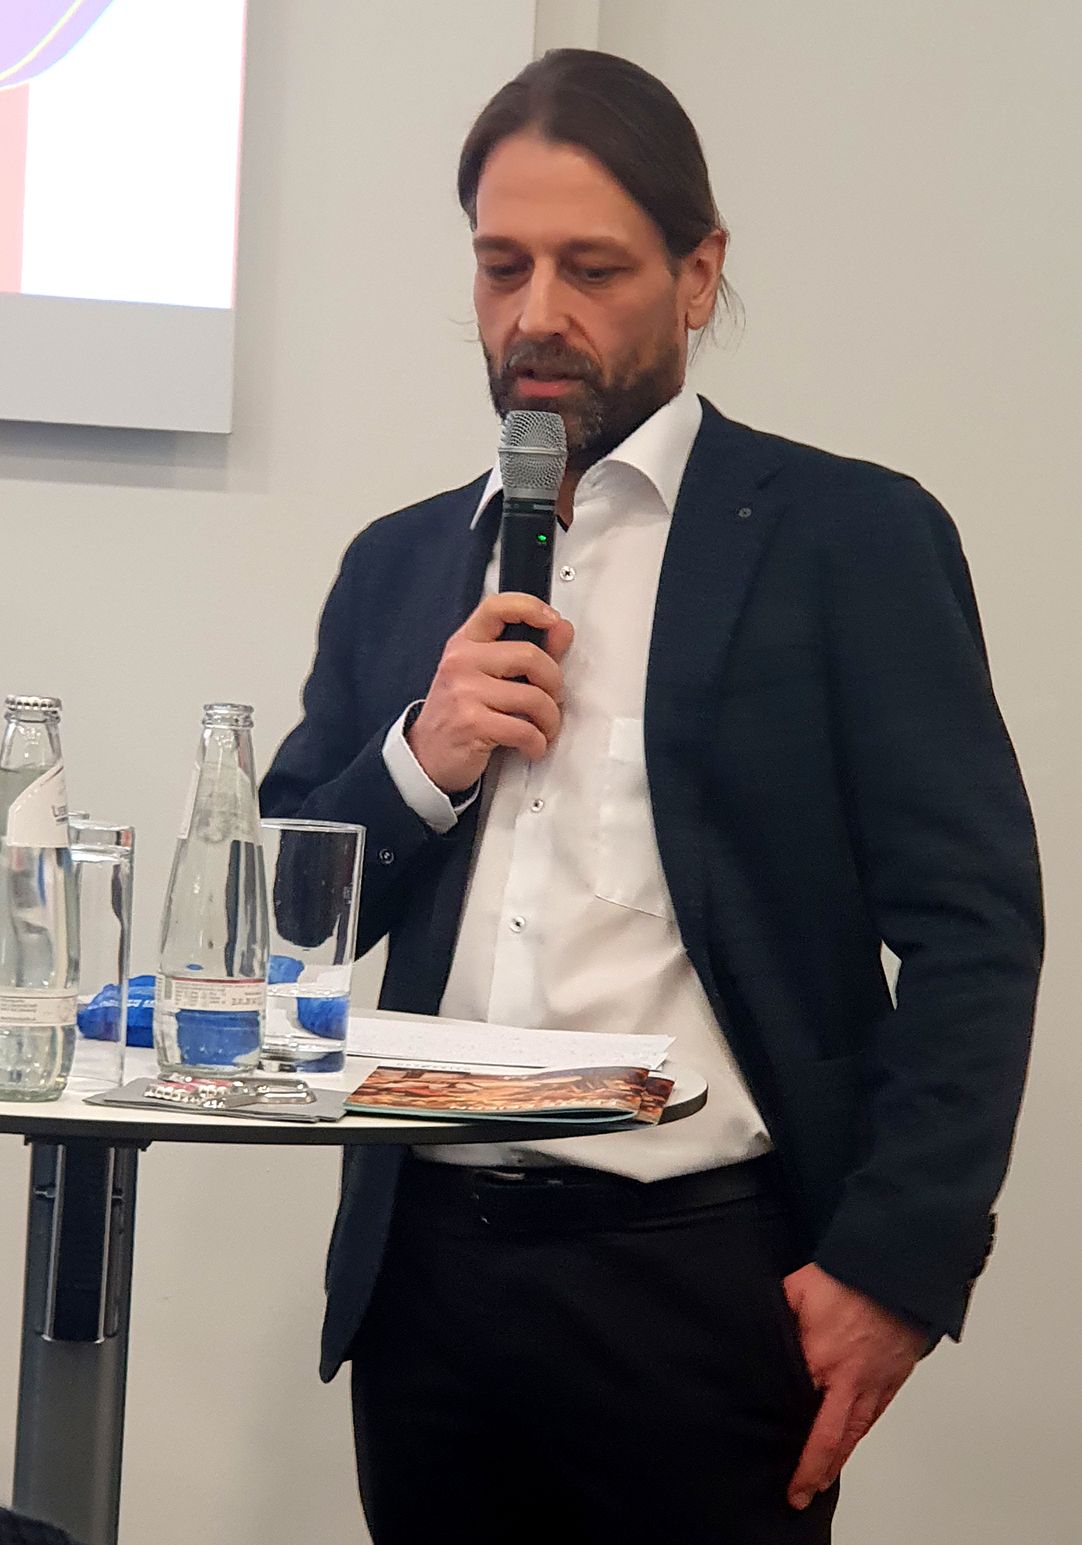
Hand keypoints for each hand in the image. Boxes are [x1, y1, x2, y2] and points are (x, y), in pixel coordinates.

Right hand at [407, 593, 574, 792]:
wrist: (427, 756)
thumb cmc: (458, 713)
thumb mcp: (485, 676)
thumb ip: (526, 651)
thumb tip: (562, 629)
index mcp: (465, 644)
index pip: (497, 608)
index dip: (530, 607)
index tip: (552, 619)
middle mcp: (462, 663)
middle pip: (529, 656)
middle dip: (554, 682)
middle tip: (553, 698)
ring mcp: (464, 693)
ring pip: (534, 697)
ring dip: (549, 720)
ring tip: (544, 728)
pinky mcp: (472, 724)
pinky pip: (525, 730)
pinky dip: (537, 743)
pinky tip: (531, 745)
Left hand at [784, 1264, 926, 1509]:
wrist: (898, 1270)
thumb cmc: (849, 1275)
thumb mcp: (797, 1289)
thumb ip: (779, 1313)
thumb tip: (761, 1328)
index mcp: (822, 1360)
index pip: (800, 1412)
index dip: (788, 1436)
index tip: (774, 1459)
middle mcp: (850, 1381)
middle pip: (830, 1438)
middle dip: (813, 1471)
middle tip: (799, 1494)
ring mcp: (875, 1383)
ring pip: (854, 1433)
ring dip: (837, 1460)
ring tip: (822, 1480)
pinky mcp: (894, 1379)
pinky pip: (875, 1416)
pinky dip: (860, 1436)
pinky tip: (851, 1444)